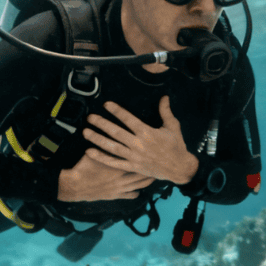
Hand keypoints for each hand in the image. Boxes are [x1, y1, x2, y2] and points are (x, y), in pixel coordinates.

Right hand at [58, 153, 154, 201]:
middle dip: (151, 168)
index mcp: (118, 165)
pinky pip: (129, 195)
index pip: (136, 158)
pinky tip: (138, 192)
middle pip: (141, 172)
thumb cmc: (83, 167)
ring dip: (147, 180)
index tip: (154, 149)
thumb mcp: (96, 152)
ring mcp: (120, 188)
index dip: (146, 155)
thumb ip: (105, 146)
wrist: (74, 185)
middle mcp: (122, 177)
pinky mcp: (115, 196)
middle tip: (159, 164)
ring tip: (154, 176)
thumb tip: (110, 134)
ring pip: (138, 184)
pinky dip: (135, 193)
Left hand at [82, 96, 198, 184]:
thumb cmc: (176, 146)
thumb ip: (165, 112)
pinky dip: (101, 158)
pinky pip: (114, 163)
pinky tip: (90, 152)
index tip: (106, 104)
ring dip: (97, 139)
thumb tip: (164, 97)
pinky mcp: (133, 167)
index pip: (128, 119)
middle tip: (90, 117)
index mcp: (147, 133)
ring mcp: (134, 157)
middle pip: (116, 132)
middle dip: (102, 124)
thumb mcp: (173, 127)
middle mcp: (138, 145)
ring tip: (86, 132)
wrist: (180, 168)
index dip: (117, 111)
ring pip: (112, 147)